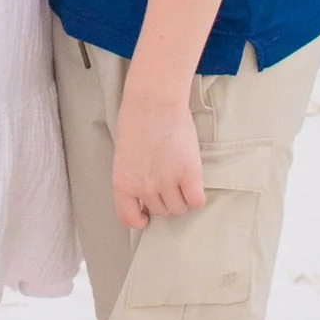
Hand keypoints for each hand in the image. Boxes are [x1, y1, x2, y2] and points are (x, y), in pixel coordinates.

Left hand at [111, 92, 206, 230]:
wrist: (153, 101)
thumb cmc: (137, 121)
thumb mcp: (125, 156)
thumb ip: (132, 178)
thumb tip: (145, 197)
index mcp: (123, 183)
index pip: (128, 218)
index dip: (139, 219)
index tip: (146, 216)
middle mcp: (144, 187)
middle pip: (160, 211)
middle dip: (165, 200)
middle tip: (168, 182)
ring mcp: (167, 182)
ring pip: (179, 208)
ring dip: (181, 197)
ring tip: (181, 178)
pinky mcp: (189, 173)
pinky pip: (196, 200)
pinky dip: (196, 196)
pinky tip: (194, 184)